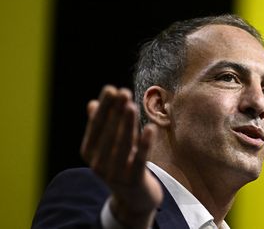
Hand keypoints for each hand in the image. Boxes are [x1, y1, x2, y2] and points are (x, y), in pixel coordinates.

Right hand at [80, 85, 162, 228]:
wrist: (134, 197)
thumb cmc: (122, 163)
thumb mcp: (111, 144)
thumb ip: (105, 125)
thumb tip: (92, 103)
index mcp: (89, 152)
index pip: (96, 126)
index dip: (104, 108)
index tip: (111, 89)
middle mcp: (98, 164)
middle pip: (108, 134)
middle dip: (115, 112)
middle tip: (123, 92)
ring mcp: (115, 174)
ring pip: (122, 145)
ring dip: (126, 124)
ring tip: (131, 105)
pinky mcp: (133, 181)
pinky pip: (139, 160)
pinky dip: (145, 144)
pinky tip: (151, 128)